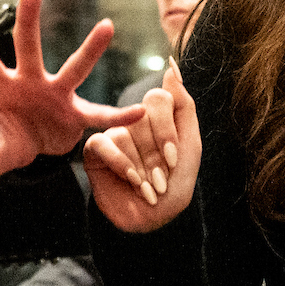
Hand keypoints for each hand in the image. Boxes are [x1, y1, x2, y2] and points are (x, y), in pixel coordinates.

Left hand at [0, 0, 143, 201]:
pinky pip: (99, 115)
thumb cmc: (15, 137)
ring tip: (107, 25)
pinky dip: (117, 117)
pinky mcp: (78, 113)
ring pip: (74, 68)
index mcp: (2, 87)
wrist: (41, 144)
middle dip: (28, 21)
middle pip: (28, 47)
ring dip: (90, 50)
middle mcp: (31, 82)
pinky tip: (138, 112)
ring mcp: (58, 94)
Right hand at [88, 62, 199, 233]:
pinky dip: (122, 164)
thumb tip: (171, 66)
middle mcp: (136, 121)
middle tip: (161, 178)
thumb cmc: (174, 186)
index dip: (166, 131)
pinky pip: (104, 143)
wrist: (152, 220)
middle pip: (142, 115)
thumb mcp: (189, 146)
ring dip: (141, 166)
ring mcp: (115, 133)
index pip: (159, 99)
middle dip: (155, 153)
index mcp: (160, 117)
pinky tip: (131, 181)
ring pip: (125, 133)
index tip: (173, 160)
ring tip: (147, 186)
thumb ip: (183, 105)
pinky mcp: (95, 150)